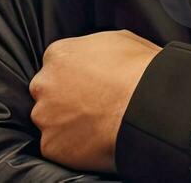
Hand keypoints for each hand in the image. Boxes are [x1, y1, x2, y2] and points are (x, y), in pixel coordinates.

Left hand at [29, 29, 159, 171]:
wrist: (147, 108)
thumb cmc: (139, 71)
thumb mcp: (119, 40)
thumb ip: (95, 47)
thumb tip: (101, 55)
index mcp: (58, 54)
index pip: (56, 68)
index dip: (74, 79)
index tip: (90, 88)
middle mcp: (44, 84)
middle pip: (47, 94)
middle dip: (64, 101)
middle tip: (92, 109)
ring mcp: (45, 116)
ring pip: (49, 122)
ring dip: (66, 126)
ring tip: (96, 128)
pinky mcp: (51, 145)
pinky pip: (57, 148)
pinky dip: (72, 149)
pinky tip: (94, 144)